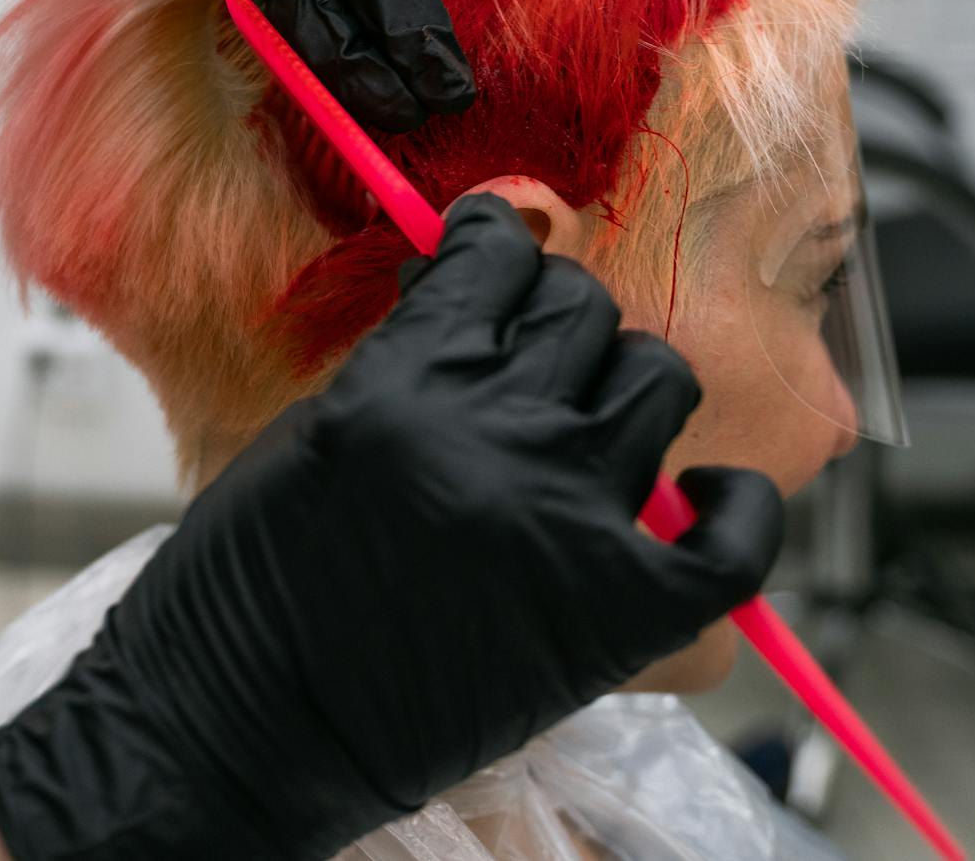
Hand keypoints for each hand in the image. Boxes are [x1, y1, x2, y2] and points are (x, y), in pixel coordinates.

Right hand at [0, 195, 783, 859]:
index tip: (491, 254)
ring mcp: (567, 522)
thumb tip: (471, 306)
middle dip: (554, 314)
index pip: (498, 254)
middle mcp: (496, 436)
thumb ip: (402, 365)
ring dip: (627, 387)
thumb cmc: (241, 591)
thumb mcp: (306, 436)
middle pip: (583, 309)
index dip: (497, 241)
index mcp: (405, 384)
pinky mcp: (618, 618)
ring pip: (657, 381)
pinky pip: (735, 540)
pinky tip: (700, 500)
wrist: (237, 734)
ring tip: (594, 424)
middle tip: (528, 352)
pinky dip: (737, 511)